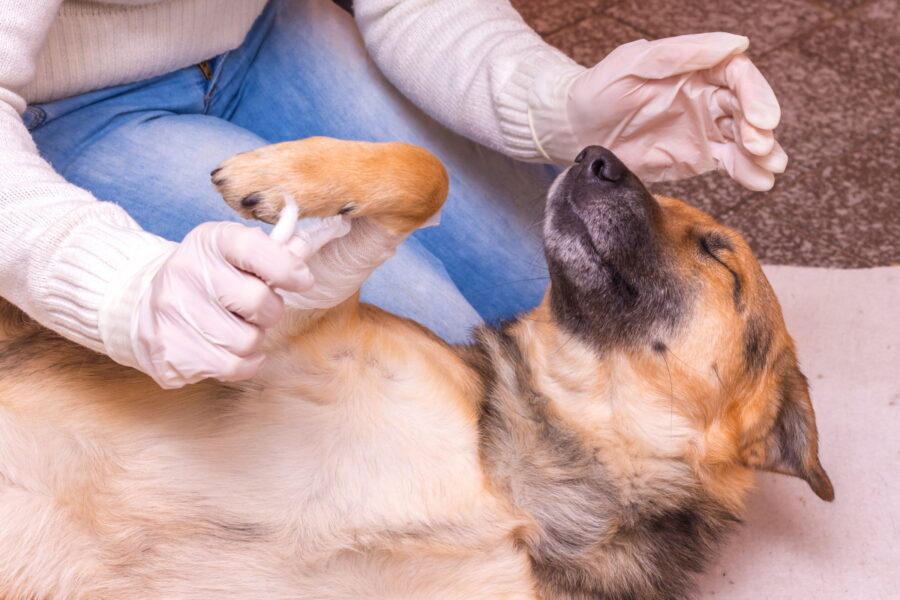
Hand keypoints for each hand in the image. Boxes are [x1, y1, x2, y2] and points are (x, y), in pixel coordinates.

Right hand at [132, 222, 312, 387]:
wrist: (141, 302)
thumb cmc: (205, 276)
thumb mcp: (233, 251)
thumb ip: (272, 251)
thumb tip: (304, 247)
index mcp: (209, 242)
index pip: (256, 249)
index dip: (287, 268)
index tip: (300, 280)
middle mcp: (186, 273)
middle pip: (260, 302)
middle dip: (269, 311)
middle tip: (256, 309)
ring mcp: (172, 314)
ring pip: (248, 341)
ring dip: (252, 339)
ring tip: (234, 327)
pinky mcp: (169, 352)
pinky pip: (232, 367)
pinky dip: (241, 363)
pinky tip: (227, 349)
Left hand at [534, 33, 787, 189]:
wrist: (577, 130)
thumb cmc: (600, 89)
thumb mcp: (633, 63)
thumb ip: (681, 53)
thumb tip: (737, 43)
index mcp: (697, 68)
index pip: (738, 75)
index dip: (755, 94)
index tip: (761, 118)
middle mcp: (708, 96)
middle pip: (747, 107)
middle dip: (760, 127)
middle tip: (760, 145)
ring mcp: (705, 127)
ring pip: (744, 137)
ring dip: (762, 152)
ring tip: (770, 167)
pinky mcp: (698, 156)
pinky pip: (729, 163)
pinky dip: (747, 172)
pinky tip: (760, 182)